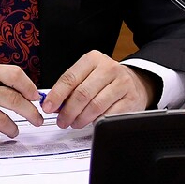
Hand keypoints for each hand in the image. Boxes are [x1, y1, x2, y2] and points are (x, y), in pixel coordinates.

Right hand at [0, 63, 43, 145]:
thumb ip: (1, 80)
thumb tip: (30, 94)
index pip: (12, 74)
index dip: (29, 87)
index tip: (35, 97)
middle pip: (13, 100)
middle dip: (30, 113)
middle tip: (36, 119)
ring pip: (4, 122)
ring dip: (13, 129)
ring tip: (11, 129)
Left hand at [41, 50, 158, 129]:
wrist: (137, 82)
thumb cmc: (105, 80)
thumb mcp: (87, 76)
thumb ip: (70, 88)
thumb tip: (53, 104)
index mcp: (92, 59)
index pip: (70, 78)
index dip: (57, 95)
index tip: (48, 107)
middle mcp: (108, 68)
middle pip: (82, 93)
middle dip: (68, 111)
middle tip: (62, 121)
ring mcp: (122, 83)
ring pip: (96, 105)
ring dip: (81, 118)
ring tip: (75, 123)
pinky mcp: (132, 98)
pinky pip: (110, 114)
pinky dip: (98, 121)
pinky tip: (92, 123)